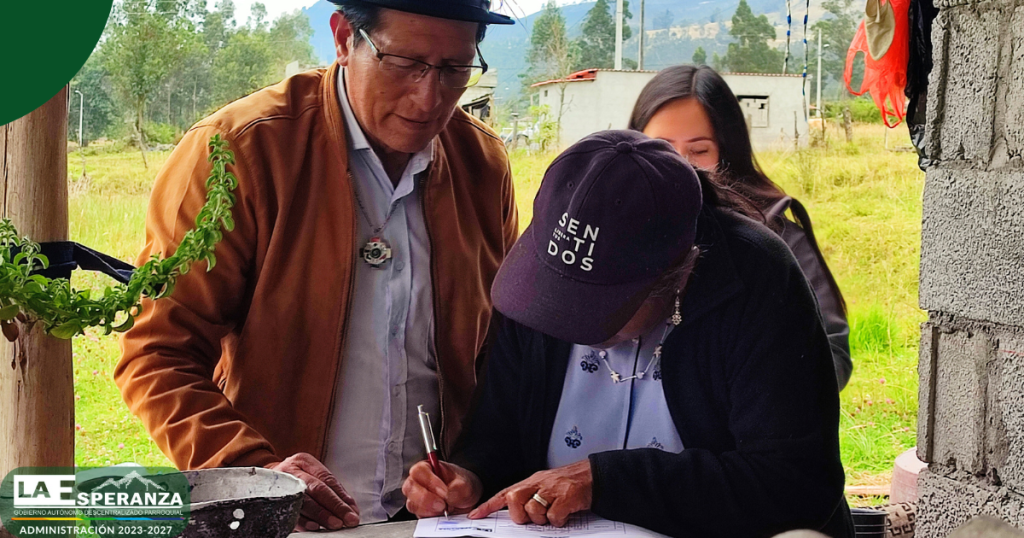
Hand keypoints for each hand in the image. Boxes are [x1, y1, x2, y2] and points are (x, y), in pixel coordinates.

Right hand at [266, 453, 359, 531]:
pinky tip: (314, 527)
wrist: (264, 478)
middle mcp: (291, 471)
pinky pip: (289, 512)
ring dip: (321, 515)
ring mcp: (280, 485)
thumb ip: (331, 488)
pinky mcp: (272, 500)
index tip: (353, 511)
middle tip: (346, 520)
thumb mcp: (311, 473)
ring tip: (334, 524)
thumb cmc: (295, 477)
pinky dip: (303, 521)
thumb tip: (351, 508)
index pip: (327, 479)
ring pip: (303, 502)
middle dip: (334, 506)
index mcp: (304, 461)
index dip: (341, 497)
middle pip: (316, 489)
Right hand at [402, 461, 482, 517]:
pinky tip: (441, 515)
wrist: (466, 501)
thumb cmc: (462, 487)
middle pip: (409, 487)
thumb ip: (458, 489)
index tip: (444, 491)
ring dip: (429, 509)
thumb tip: (448, 496)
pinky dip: (430, 517)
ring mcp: (417, 498)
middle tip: (443, 504)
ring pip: (412, 504)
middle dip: (426, 498)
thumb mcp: (466, 485)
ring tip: (445, 509)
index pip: (419, 471)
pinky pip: (418, 516)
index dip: (429, 481)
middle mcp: (419, 482)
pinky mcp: (420, 512)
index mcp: (429, 468)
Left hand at [469, 460, 592, 527]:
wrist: (593, 476)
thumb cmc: (568, 484)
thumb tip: (517, 515)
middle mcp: (539, 483)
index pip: (505, 492)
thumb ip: (530, 496)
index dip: (489, 505)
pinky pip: (553, 517)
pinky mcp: (566, 497)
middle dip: (521, 514)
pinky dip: (559, 521)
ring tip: (554, 513)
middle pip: (514, 499)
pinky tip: (565, 514)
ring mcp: (552, 489)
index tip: (475, 515)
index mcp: (531, 481)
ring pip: (533, 510)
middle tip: (533, 517)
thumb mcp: (545, 485)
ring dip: (543, 519)